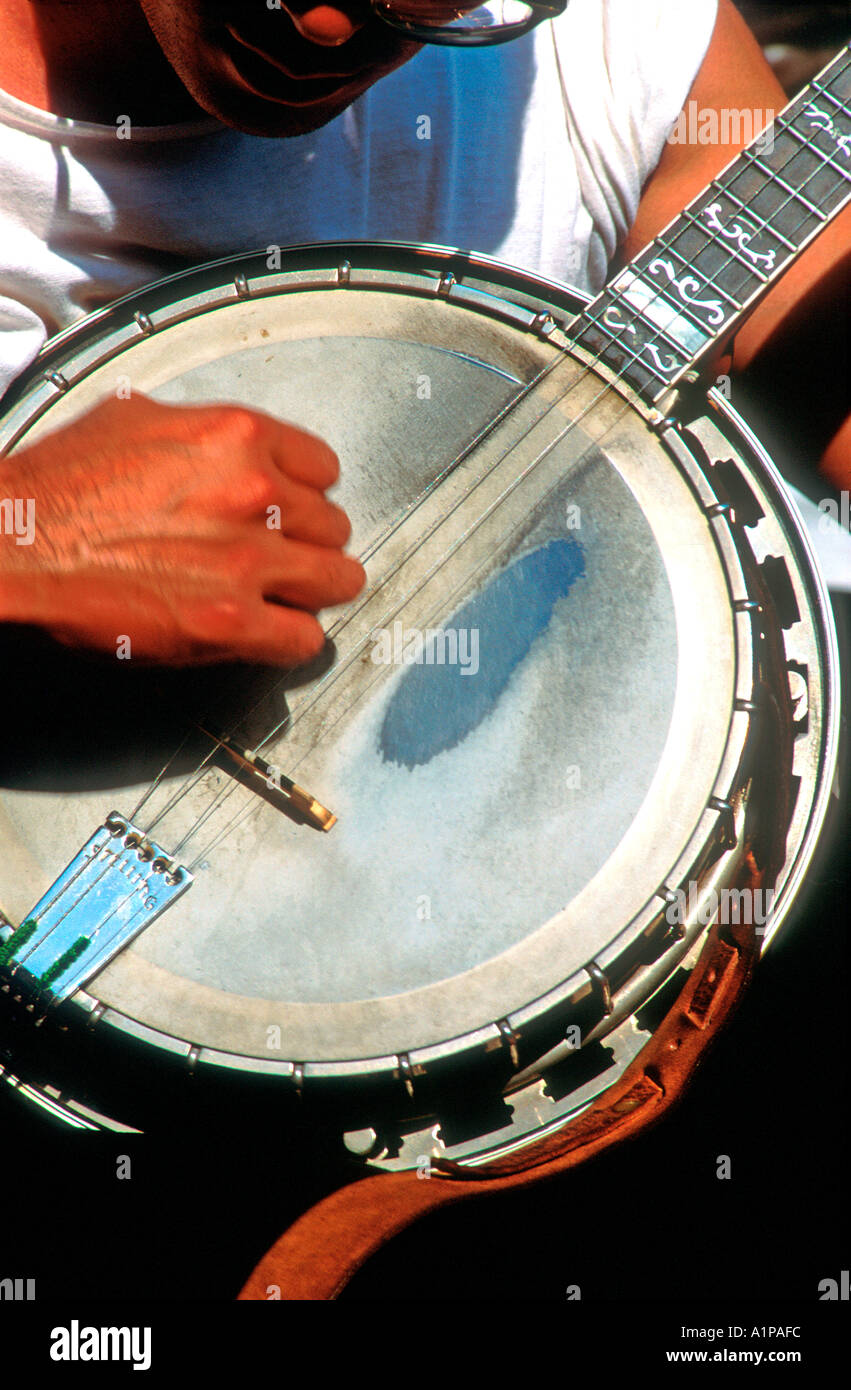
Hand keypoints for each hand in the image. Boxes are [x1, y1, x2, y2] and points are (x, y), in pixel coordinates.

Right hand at [0, 393, 364, 664]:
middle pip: (333, 527)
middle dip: (309, 544)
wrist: (14, 544)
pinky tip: (271, 635)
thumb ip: (198, 432)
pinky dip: (292, 641)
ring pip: (335, 580)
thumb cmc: (57, 490)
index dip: (309, 494)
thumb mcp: (135, 420)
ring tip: (289, 597)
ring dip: (313, 591)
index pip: (323, 467)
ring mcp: (247, 561)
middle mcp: (254, 495)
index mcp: (235, 438)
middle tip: (285, 557)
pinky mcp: (230, 622)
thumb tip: (222, 443)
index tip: (299, 510)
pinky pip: (304, 639)